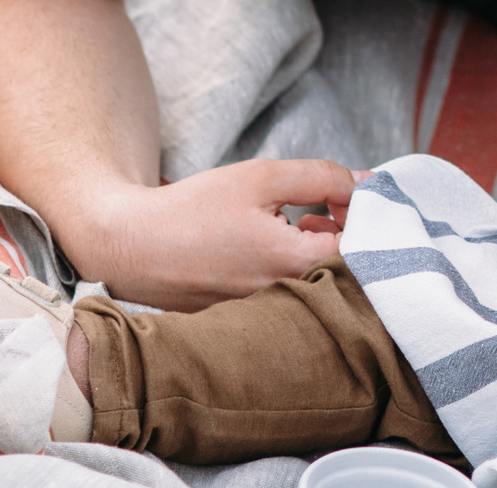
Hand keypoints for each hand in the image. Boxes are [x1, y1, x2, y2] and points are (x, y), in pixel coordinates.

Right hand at [71, 157, 363, 310]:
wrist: (132, 246)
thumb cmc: (194, 209)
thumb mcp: (262, 178)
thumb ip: (321, 178)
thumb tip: (364, 183)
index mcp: (293, 265)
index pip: (362, 246)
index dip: (362, 214)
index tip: (341, 194)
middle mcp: (284, 300)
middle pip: (342, 268)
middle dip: (343, 231)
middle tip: (327, 204)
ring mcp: (264, 314)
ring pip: (315, 280)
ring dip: (317, 248)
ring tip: (299, 221)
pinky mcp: (247, 319)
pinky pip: (288, 293)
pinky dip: (291, 265)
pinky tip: (275, 241)